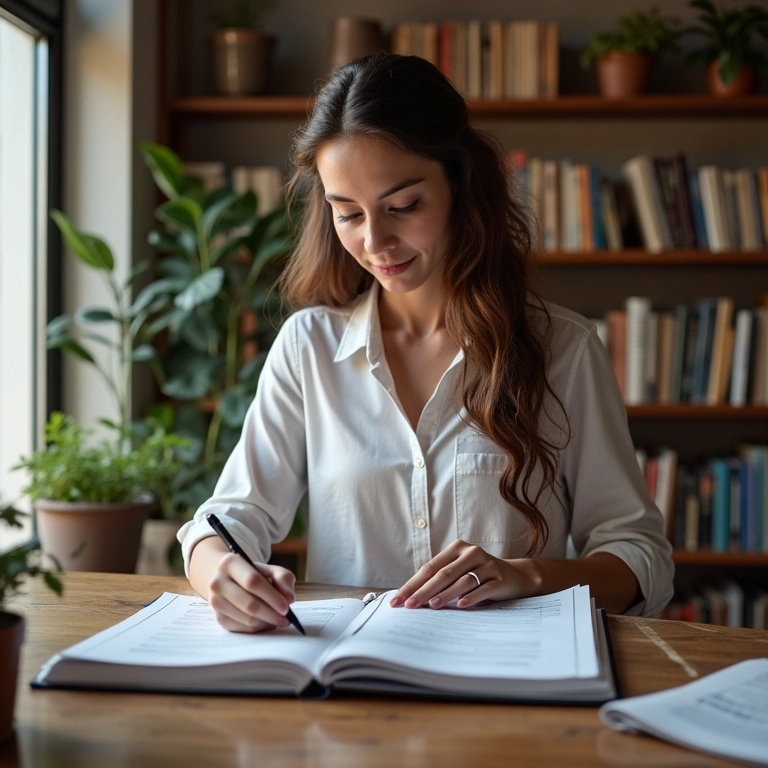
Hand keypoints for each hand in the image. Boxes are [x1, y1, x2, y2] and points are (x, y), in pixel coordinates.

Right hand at [207, 552, 296, 632]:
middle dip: (271, 614)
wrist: (224, 578)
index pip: (253, 582)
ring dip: (266, 623)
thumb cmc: (250, 573)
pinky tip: (266, 623)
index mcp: (230, 563)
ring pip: (246, 619)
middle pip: (249, 604)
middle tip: (286, 619)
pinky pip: (242, 628)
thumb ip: (283, 578)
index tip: (286, 607)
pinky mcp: (218, 617)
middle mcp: (218, 582)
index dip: (271, 596)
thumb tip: (290, 598)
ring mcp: (215, 602)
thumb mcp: (268, 569)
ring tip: (278, 620)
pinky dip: (258, 628)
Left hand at [389, 539, 530, 609]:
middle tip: (409, 606)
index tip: (397, 600)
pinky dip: (472, 597)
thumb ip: (440, 580)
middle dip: (423, 591)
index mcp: (457, 548)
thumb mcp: (460, 572)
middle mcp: (471, 553)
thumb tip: (410, 598)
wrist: (517, 576)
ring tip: (432, 606)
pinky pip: (484, 588)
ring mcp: (487, 564)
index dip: (412, 584)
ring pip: (463, 580)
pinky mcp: (501, 578)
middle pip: (443, 574)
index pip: (429, 568)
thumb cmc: (480, 576)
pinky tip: (461, 605)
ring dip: (446, 594)